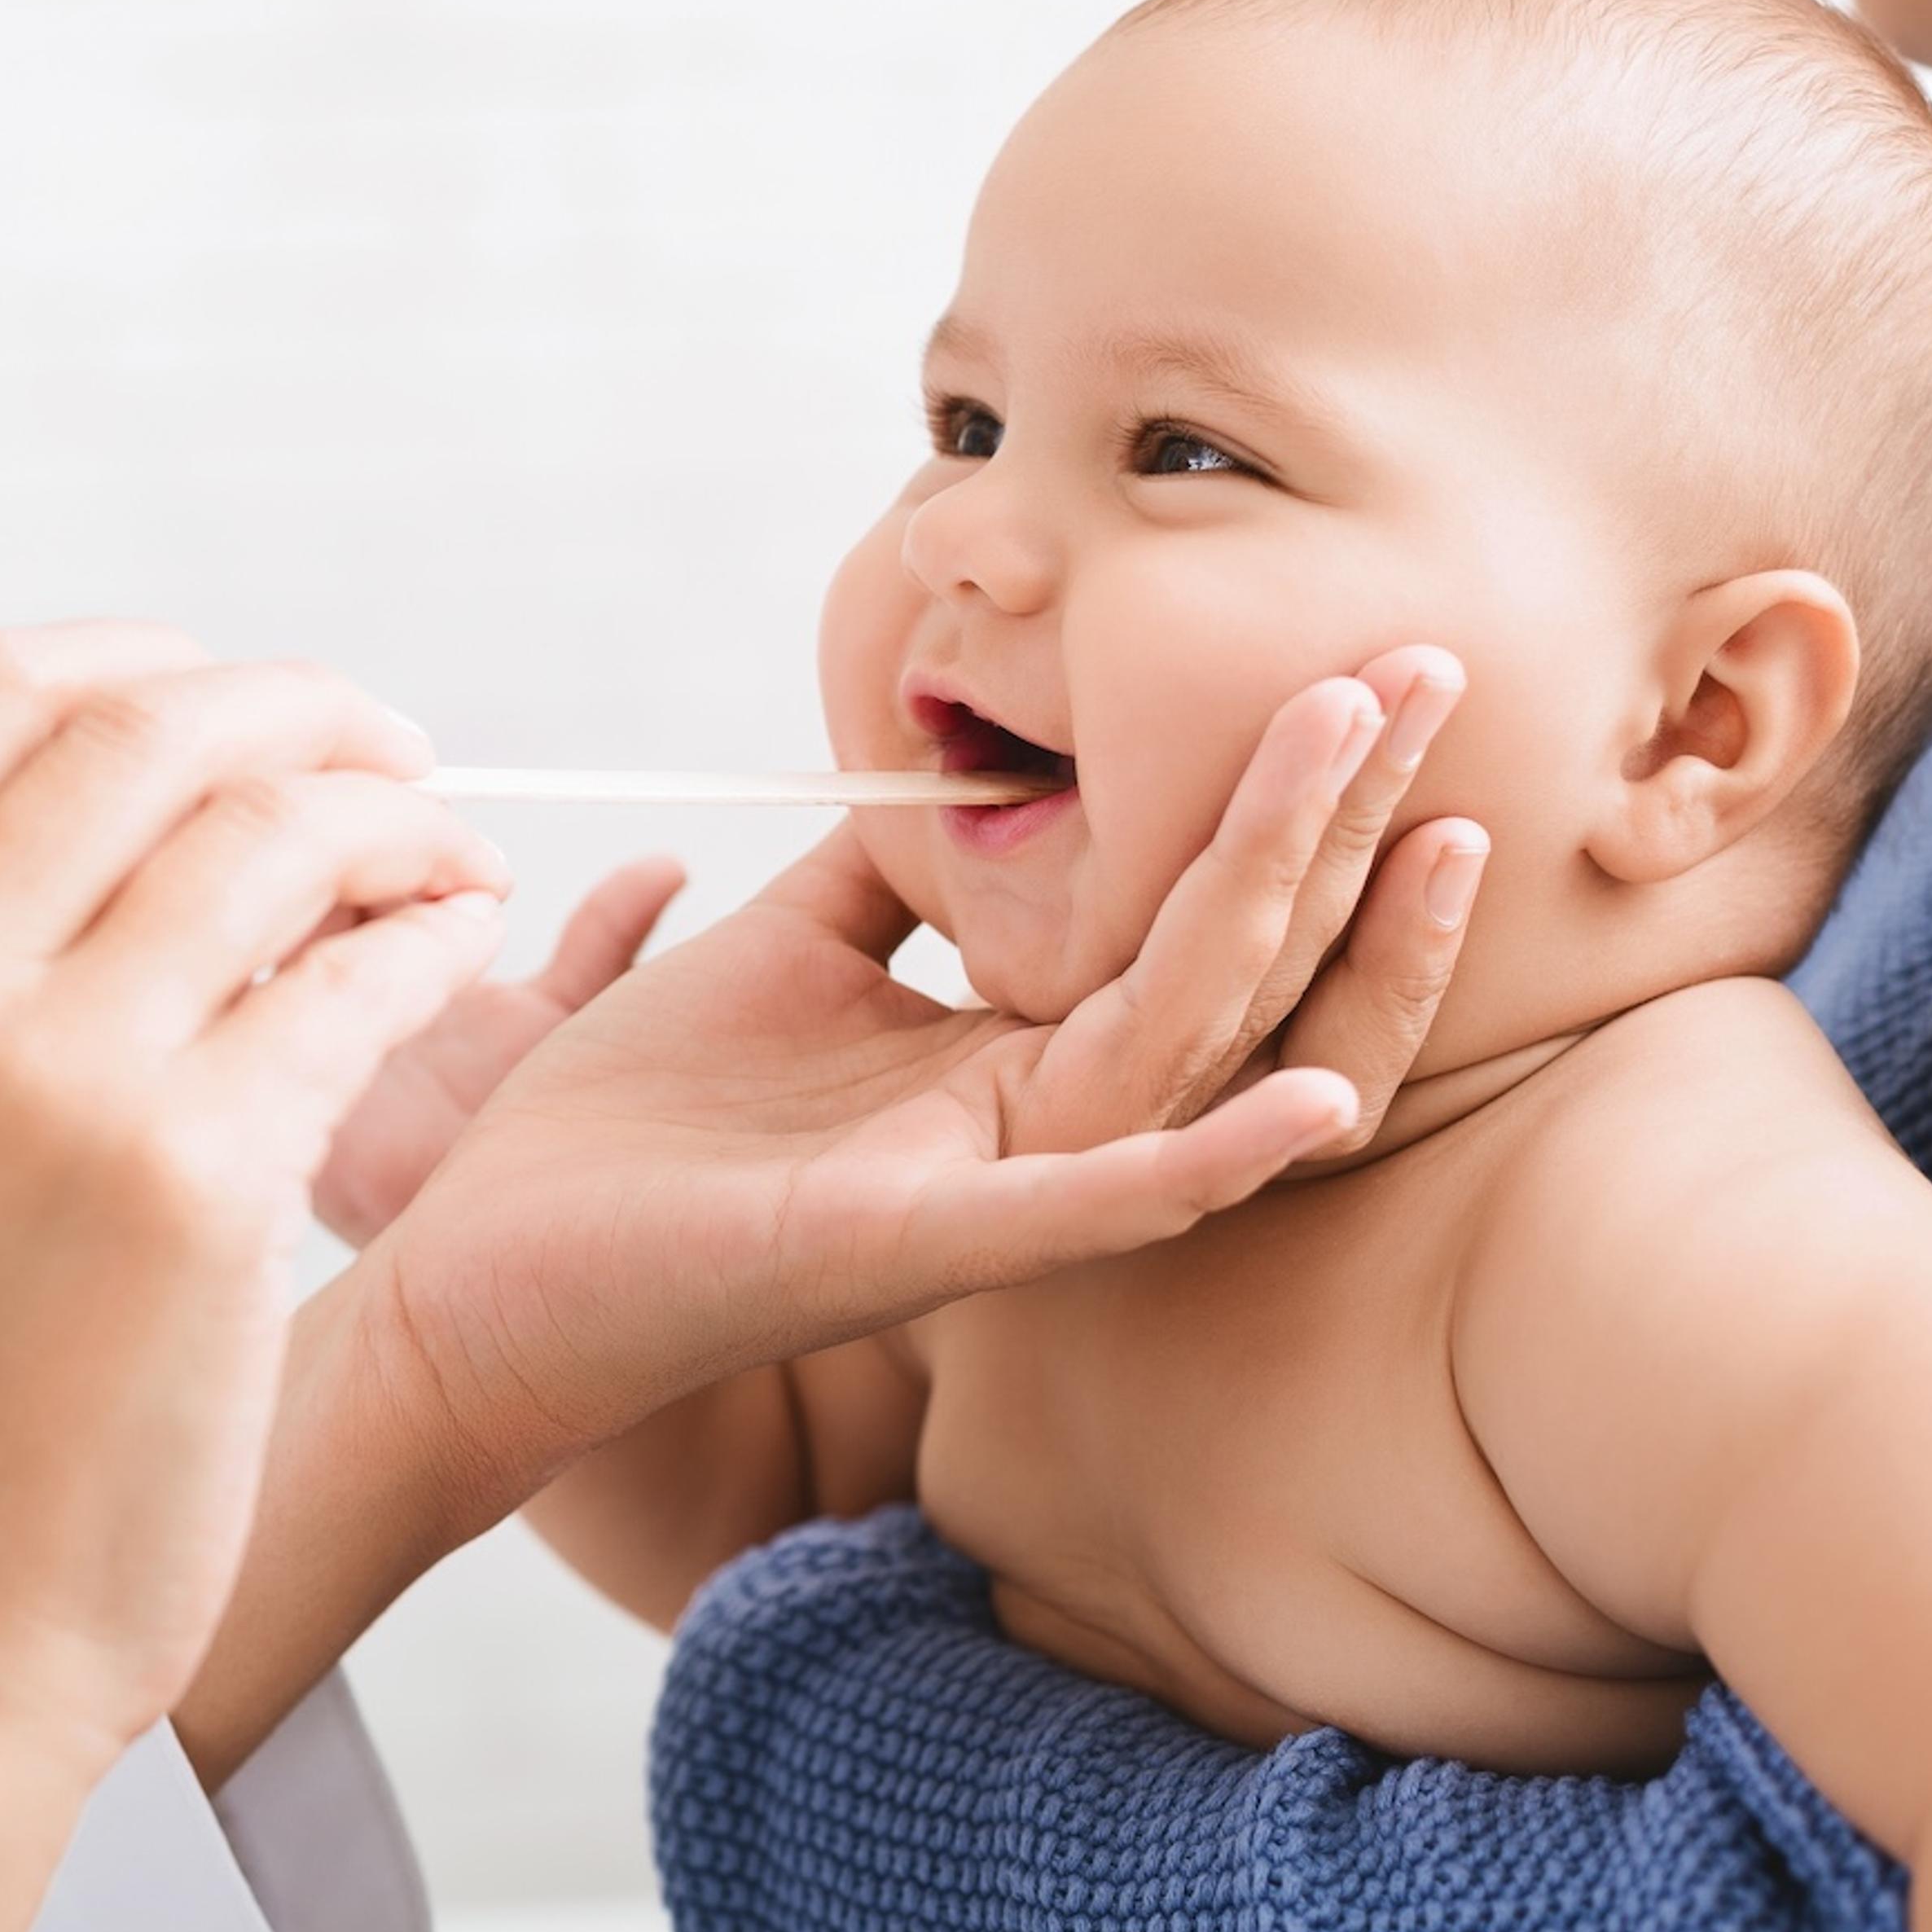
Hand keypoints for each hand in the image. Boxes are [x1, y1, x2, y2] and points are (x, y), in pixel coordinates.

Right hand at [0, 625, 511, 1931]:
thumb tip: (133, 806)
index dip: (159, 661)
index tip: (259, 717)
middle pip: (150, 725)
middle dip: (312, 713)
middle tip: (402, 761)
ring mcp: (48, 1082)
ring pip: (276, 830)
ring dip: (401, 818)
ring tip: (452, 867)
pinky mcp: (188, 1183)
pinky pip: (360, 978)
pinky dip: (436, 931)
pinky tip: (465, 945)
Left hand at [368, 650, 1480, 1473]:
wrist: (494, 1262)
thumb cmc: (635, 1123)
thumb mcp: (784, 955)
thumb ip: (889, 874)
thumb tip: (969, 766)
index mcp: (1003, 1062)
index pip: (1185, 920)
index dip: (1281, 803)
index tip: (1365, 668)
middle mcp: (1027, 1129)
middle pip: (1227, 965)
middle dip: (1336, 822)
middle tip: (1437, 673)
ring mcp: (983, 1194)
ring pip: (1184, 1048)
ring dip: (1298, 926)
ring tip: (1410, 807)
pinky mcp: (912, 1245)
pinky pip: (1089, 1207)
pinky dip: (1202, 1160)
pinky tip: (1313, 1099)